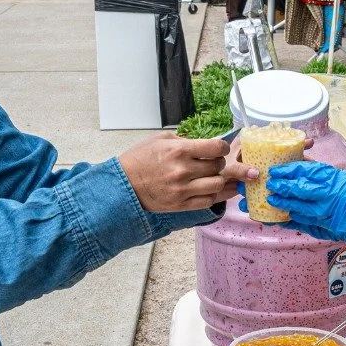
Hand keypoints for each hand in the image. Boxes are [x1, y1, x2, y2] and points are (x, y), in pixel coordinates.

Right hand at [119, 133, 257, 213]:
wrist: (124, 184)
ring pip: (217, 185)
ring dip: (217, 179)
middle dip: (218, 162)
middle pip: (218, 166)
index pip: (216, 148)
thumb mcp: (160, 140)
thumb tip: (204, 145)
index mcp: (179, 150)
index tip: (219, 149)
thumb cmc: (140, 159)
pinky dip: (211, 194)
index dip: (222, 147)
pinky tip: (205, 189)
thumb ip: (185, 140)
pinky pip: (208, 201)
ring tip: (209, 177)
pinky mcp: (181, 205)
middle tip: (211, 163)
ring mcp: (183, 189)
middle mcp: (183, 170)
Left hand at [262, 161, 345, 252]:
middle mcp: (330, 196)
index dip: (288, 170)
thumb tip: (306, 171)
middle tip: (268, 184)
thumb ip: (327, 177)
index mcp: (335, 179)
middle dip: (281, 187)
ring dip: (283, 205)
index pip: (306, 171)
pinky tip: (283, 219)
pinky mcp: (329, 228)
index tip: (276, 170)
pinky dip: (292, 221)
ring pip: (299, 208)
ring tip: (271, 201)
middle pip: (299, 190)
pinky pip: (305, 224)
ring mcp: (328, 214)